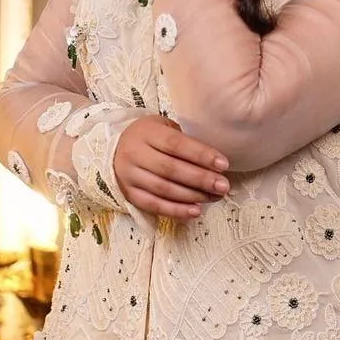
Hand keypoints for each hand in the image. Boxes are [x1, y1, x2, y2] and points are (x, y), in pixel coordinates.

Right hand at [114, 116, 230, 219]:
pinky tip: (195, 211)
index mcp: (146, 132)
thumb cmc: (150, 138)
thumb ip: (185, 141)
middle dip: (201, 179)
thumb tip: (214, 162)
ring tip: (214, 197)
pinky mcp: (129, 194)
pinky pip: (154, 205)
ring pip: (164, 189)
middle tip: (223, 186)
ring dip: (193, 196)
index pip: (176, 144)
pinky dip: (176, 210)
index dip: (201, 155)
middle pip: (171, 169)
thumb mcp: (164, 128)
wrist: (116, 150)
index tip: (223, 164)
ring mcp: (130, 175)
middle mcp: (134, 153)